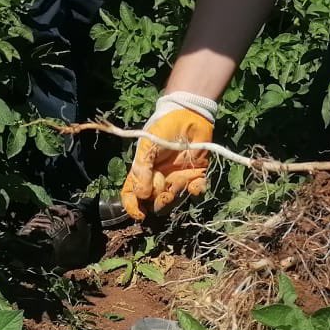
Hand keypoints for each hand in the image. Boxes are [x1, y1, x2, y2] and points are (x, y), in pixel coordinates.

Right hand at [121, 93, 218, 222]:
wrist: (189, 114)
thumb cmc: (164, 127)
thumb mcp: (148, 145)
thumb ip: (142, 169)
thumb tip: (141, 195)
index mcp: (143, 171)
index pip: (132, 194)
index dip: (133, 207)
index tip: (140, 215)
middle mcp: (159, 178)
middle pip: (154, 202)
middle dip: (159, 201)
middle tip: (166, 190)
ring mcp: (177, 177)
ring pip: (174, 199)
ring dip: (177, 195)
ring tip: (180, 181)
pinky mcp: (195, 174)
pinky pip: (195, 190)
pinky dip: (196, 190)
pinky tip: (196, 182)